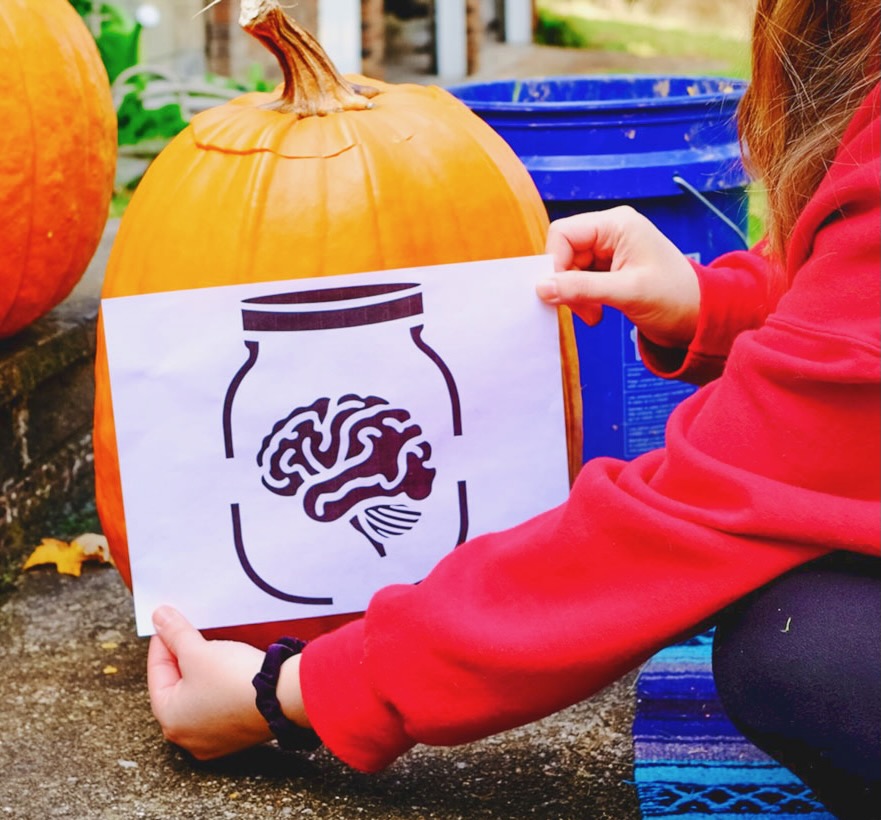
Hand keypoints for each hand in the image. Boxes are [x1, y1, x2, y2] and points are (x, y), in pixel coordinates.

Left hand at [147, 605, 272, 759]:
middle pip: (177, 687)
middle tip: (187, 634)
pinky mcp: (238, 734)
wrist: (283, 697)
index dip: (162, 642)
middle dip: (182, 659)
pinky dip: (220, 687)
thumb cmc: (234, 680)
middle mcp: (187, 737)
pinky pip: (221, 706)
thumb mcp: (198, 651)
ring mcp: (215, 740)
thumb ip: (175, 634)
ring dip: (202, 673)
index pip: (157, 672)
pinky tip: (228, 670)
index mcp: (170, 719)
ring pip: (200, 697)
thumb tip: (159, 617)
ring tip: (210, 649)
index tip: (168, 623)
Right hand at [538, 206, 700, 349]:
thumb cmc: (675, 298)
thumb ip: (582, 288)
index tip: (558, 293)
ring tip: (594, 315)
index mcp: (617, 224)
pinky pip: (579, 279)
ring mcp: (609, 250)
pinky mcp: (609, 269)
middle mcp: (611, 232)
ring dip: (575, 295)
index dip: (554, 263)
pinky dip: (582, 298)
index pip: (564, 233)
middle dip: (566, 283)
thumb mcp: (627, 293)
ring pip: (569, 268)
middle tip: (582, 310)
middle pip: (564, 252)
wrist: (700, 317)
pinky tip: (596, 312)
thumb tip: (542, 288)